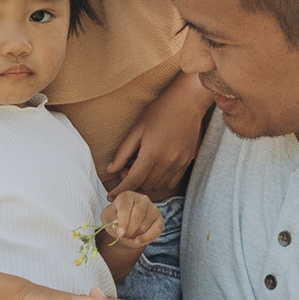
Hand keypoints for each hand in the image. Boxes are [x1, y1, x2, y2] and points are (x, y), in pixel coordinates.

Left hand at [98, 190, 163, 249]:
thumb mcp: (107, 218)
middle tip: (123, 237)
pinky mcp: (159, 219)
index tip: (121, 233)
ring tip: (129, 236)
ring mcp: (153, 208)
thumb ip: (110, 220)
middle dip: (129, 231)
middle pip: (137, 216)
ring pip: (145, 225)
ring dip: (135, 236)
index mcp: (126, 196)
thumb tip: (117, 225)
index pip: (126, 207)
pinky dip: (147, 238)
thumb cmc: (116, 218)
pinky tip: (138, 241)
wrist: (126, 225)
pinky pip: (156, 230)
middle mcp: (142, 199)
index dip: (123, 221)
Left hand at [99, 75, 212, 201]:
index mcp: (152, 153)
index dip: (120, 190)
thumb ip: (123, 152)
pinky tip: (154, 168)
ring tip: (141, 165)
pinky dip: (159, 181)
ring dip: (145, 182)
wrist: (188, 102)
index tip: (111, 196)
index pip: (133, 180)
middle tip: (127, 167)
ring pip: (157, 186)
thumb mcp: (137, 129)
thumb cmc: (160, 111)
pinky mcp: (187, 162)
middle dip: (132, 182)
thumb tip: (111, 170)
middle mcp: (167, 162)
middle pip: (145, 185)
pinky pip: (170, 182)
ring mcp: (179, 164)